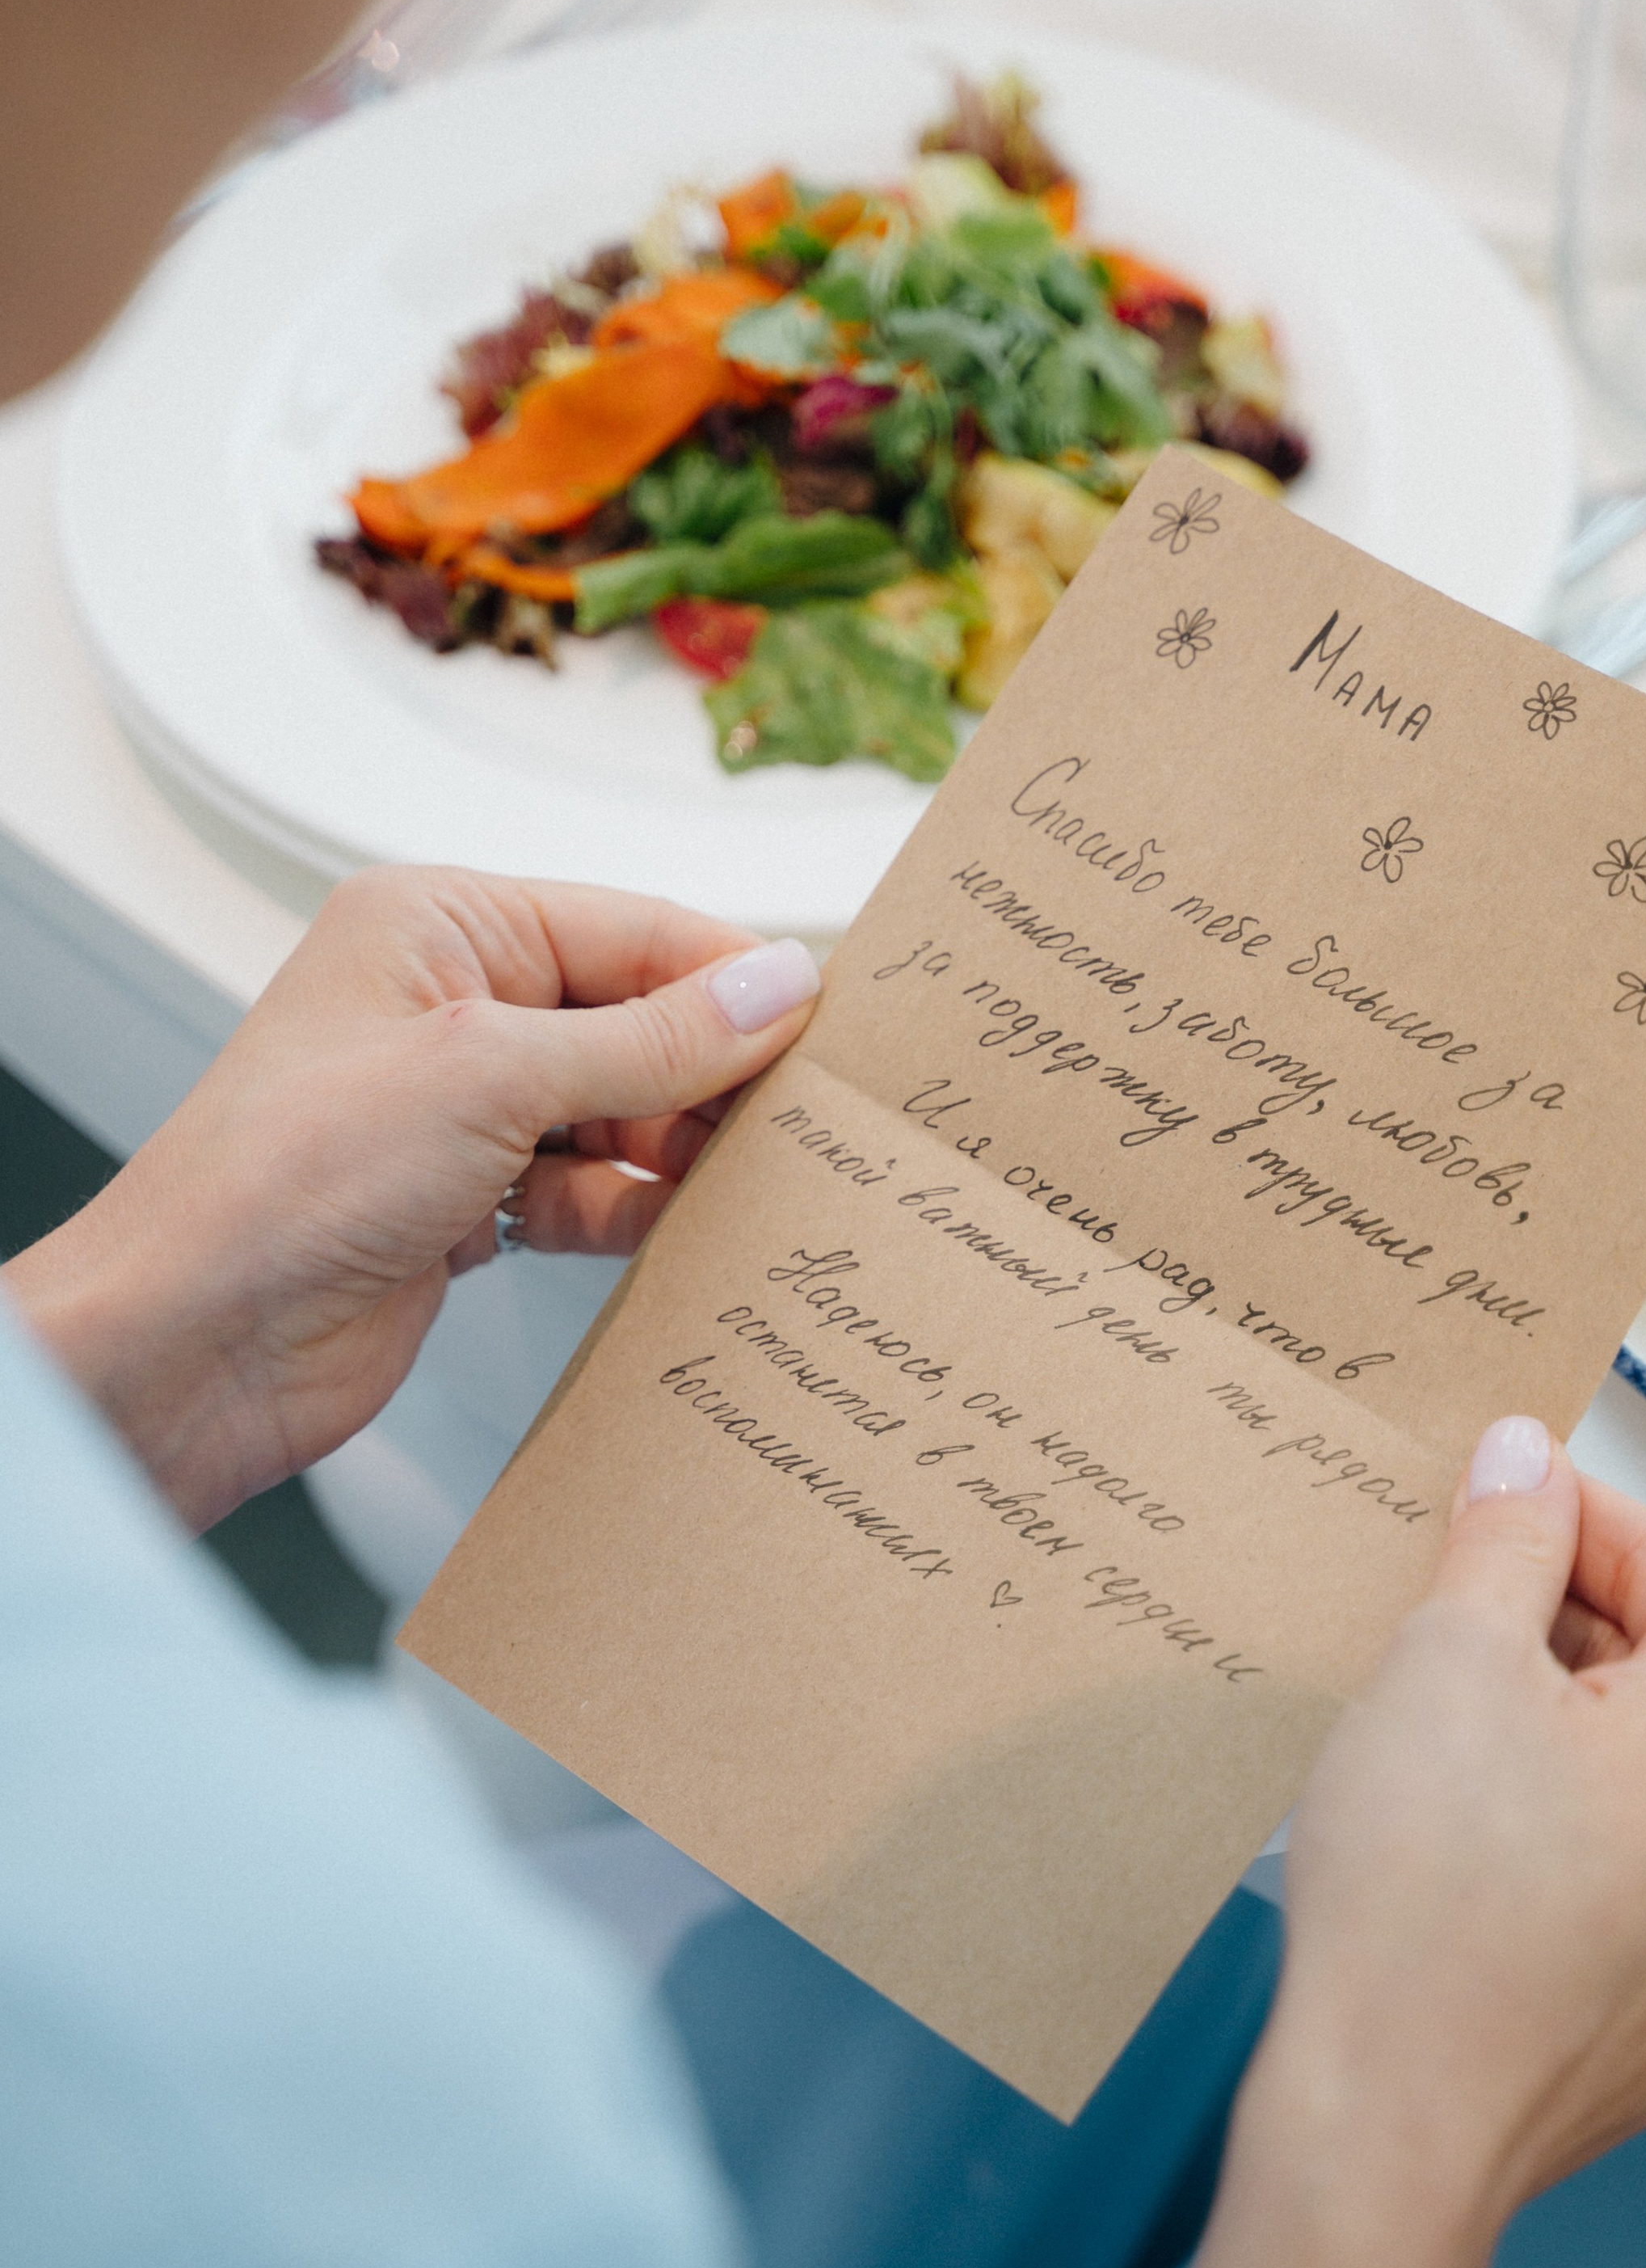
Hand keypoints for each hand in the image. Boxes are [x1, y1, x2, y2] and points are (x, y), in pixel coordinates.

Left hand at [5, 866, 819, 1528]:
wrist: (197, 1342)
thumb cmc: (288, 1179)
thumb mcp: (493, 1077)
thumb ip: (648, 1038)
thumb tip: (774, 986)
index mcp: (438, 925)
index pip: (630, 928)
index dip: (733, 975)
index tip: (828, 1026)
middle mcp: (450, 1007)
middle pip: (633, 1021)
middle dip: (714, 1071)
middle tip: (813, 1120)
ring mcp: (457, 1110)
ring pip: (617, 1112)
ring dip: (682, 1150)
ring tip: (763, 1183)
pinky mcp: (464, 1205)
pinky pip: (585, 1192)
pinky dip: (636, 1212)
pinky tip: (688, 1234)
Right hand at [977, 1430, 1645, 2267]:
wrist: (1396, 2124)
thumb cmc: (1428, 1892)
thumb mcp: (1445, 1660)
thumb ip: (1504, 1537)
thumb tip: (1526, 1454)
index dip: (1561, 1520)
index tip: (1476, 1511)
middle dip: (1563, 1639)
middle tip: (1434, 1637)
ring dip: (1570, 1745)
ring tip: (1443, 1753)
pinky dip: (1580, 1851)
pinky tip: (1477, 1861)